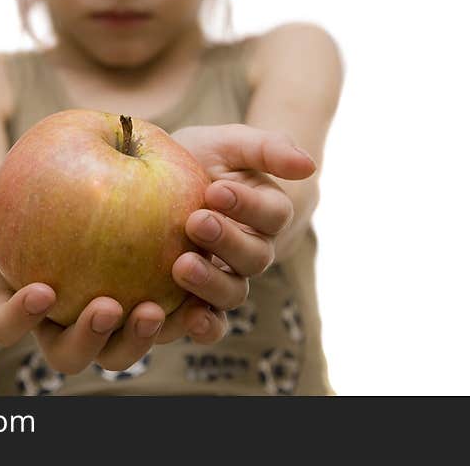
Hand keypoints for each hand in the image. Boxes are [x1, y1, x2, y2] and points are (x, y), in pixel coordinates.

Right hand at [0, 193, 166, 374]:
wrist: (72, 218)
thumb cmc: (29, 213)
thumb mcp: (4, 207)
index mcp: (18, 312)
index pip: (6, 326)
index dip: (20, 317)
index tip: (42, 290)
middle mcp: (61, 332)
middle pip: (70, 355)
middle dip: (88, 338)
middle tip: (107, 306)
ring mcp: (105, 333)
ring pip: (119, 353)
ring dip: (137, 339)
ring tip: (154, 308)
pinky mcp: (145, 321)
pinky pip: (164, 330)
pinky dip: (181, 321)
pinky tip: (198, 301)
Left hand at [155, 124, 316, 344]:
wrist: (160, 178)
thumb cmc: (200, 156)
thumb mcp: (228, 143)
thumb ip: (268, 148)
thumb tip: (309, 167)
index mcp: (266, 212)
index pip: (272, 214)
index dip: (248, 205)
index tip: (216, 189)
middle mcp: (251, 250)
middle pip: (255, 257)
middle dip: (226, 240)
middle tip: (195, 221)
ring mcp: (226, 278)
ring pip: (234, 293)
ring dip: (211, 283)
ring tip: (181, 264)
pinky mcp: (197, 301)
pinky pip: (210, 323)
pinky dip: (204, 326)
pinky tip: (188, 318)